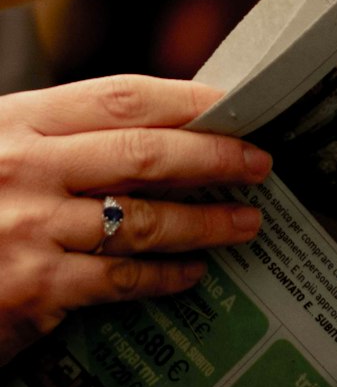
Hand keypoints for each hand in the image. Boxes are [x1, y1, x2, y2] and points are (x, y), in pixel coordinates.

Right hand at [0, 73, 270, 361]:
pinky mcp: (30, 289)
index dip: (186, 98)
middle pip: (145, 153)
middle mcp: (24, 168)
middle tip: (261, 162)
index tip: (234, 101)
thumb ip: (57, 140)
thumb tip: (150, 132)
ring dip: (205, 222)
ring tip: (246, 222)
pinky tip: (192, 273)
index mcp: (16, 121)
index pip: (120, 97)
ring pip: (143, 220)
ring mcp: (28, 229)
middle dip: (214, 156)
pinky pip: (119, 280)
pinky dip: (164, 277)